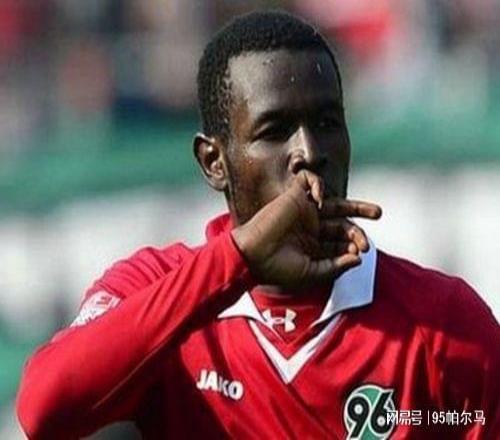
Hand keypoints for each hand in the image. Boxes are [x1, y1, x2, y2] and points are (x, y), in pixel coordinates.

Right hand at [231, 170, 381, 286]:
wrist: (252, 257)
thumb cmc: (278, 269)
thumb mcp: (312, 273)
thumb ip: (336, 266)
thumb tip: (358, 259)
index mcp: (314, 246)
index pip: (340, 241)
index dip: (354, 243)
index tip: (360, 250)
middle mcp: (311, 228)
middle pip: (342, 222)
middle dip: (360, 224)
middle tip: (378, 220)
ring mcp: (302, 212)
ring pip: (332, 201)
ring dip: (355, 206)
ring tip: (375, 213)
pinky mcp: (291, 197)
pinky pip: (307, 180)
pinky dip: (317, 183)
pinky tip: (321, 198)